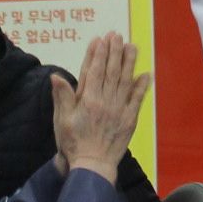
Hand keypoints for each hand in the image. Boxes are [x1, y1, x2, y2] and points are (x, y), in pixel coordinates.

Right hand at [52, 33, 149, 176]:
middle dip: (114, 52)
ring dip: (129, 62)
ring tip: (132, 46)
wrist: (92, 166)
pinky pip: (137, 100)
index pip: (94, 71)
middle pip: (111, 72)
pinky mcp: (130, 120)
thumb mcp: (62, 120)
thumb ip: (62, 97)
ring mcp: (119, 110)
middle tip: (117, 35)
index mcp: (88, 100)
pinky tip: (146, 74)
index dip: (98, 54)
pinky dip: (142, 86)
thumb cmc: (73, 143)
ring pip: (125, 81)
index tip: (101, 39)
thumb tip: (56, 76)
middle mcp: (105, 102)